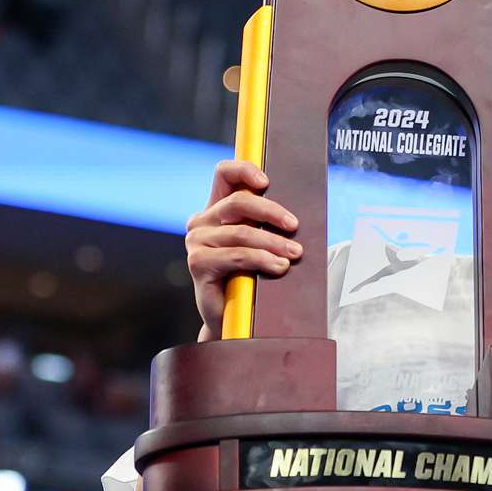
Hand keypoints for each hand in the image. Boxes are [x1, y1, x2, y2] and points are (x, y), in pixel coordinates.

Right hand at [184, 159, 301, 339]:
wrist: (234, 320)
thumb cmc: (250, 278)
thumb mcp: (259, 245)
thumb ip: (265, 225)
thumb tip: (295, 216)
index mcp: (216, 210)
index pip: (224, 175)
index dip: (244, 170)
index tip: (266, 182)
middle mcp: (202, 222)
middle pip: (238, 202)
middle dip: (271, 212)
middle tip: (294, 226)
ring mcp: (197, 242)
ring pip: (242, 233)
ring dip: (274, 243)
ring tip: (294, 255)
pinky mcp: (198, 263)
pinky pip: (237, 256)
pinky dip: (263, 260)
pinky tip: (279, 267)